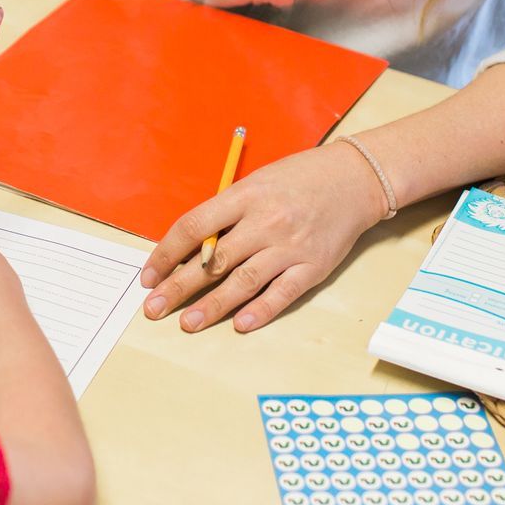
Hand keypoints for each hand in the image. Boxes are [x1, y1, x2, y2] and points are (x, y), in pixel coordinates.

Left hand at [140, 142, 382, 333]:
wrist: (354, 180)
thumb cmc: (298, 179)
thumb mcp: (256, 183)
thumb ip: (227, 213)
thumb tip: (191, 250)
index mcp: (245, 196)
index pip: (194, 227)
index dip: (167, 253)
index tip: (149, 276)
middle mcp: (266, 221)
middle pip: (213, 260)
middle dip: (179, 287)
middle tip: (154, 309)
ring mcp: (290, 246)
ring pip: (243, 281)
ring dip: (212, 306)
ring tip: (188, 323)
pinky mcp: (313, 266)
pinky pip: (282, 293)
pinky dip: (260, 311)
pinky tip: (239, 324)